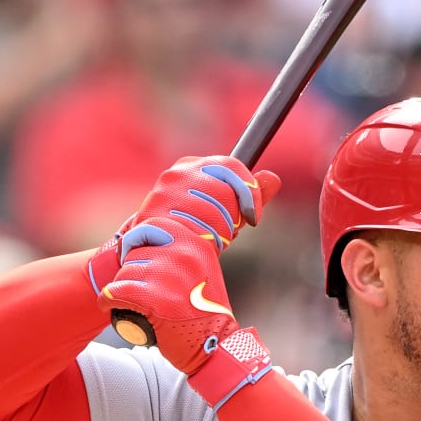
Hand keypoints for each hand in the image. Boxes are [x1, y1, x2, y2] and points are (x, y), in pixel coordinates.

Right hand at [87, 156, 280, 299]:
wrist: (147, 254)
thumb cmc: (187, 233)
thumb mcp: (223, 214)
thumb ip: (248, 197)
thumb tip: (274, 178)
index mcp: (191, 166)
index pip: (232, 166)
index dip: (250, 192)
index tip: (253, 217)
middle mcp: (176, 175)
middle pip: (226, 191)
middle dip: (232, 218)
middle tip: (222, 235)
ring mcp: (164, 194)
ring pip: (213, 212)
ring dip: (217, 234)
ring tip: (203, 241)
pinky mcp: (155, 216)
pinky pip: (196, 229)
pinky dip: (202, 242)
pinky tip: (195, 246)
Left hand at [99, 227, 274, 405]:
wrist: (216, 346)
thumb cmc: (205, 312)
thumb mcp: (203, 270)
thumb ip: (181, 251)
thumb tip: (147, 238)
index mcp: (196, 242)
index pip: (152, 226)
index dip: (136, 240)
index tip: (132, 254)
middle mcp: (183, 254)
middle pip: (136, 252)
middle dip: (131, 270)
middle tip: (139, 288)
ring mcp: (169, 275)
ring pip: (125, 272)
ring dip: (123, 287)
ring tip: (133, 301)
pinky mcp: (154, 298)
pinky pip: (117, 291)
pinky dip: (108, 299)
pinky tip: (108, 303)